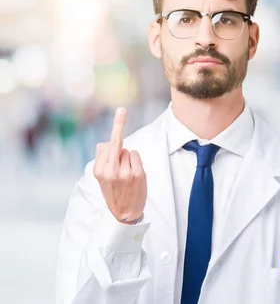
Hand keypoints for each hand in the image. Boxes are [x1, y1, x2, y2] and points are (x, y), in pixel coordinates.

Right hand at [93, 107, 146, 223]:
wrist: (125, 213)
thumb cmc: (113, 192)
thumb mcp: (101, 178)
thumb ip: (103, 159)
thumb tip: (107, 142)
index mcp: (99, 170)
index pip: (107, 144)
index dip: (116, 128)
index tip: (120, 110)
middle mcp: (109, 170)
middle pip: (117, 143)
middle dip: (119, 124)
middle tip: (121, 110)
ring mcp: (124, 172)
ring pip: (128, 151)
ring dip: (128, 158)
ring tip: (126, 174)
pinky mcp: (137, 174)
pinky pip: (136, 156)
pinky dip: (136, 162)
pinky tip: (133, 174)